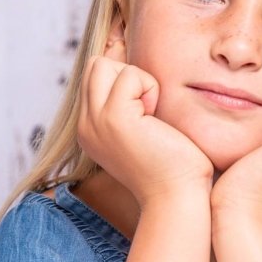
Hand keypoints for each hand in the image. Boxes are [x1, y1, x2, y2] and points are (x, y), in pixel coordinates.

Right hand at [77, 41, 213, 206]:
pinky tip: (156, 119)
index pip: (95, 78)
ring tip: (151, 114)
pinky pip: (130, 74)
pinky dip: (150, 87)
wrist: (176, 197)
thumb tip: (131, 66)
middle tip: (148, 108)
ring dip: (137, 80)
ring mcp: (95, 121)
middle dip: (127, 75)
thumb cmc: (172, 166)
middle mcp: (86, 126)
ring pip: (104, 63)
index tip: (146, 113)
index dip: (125, 82)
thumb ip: (129, 106)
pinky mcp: (114, 117)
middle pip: (95, 65)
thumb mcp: (141, 132)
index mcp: (90, 131)